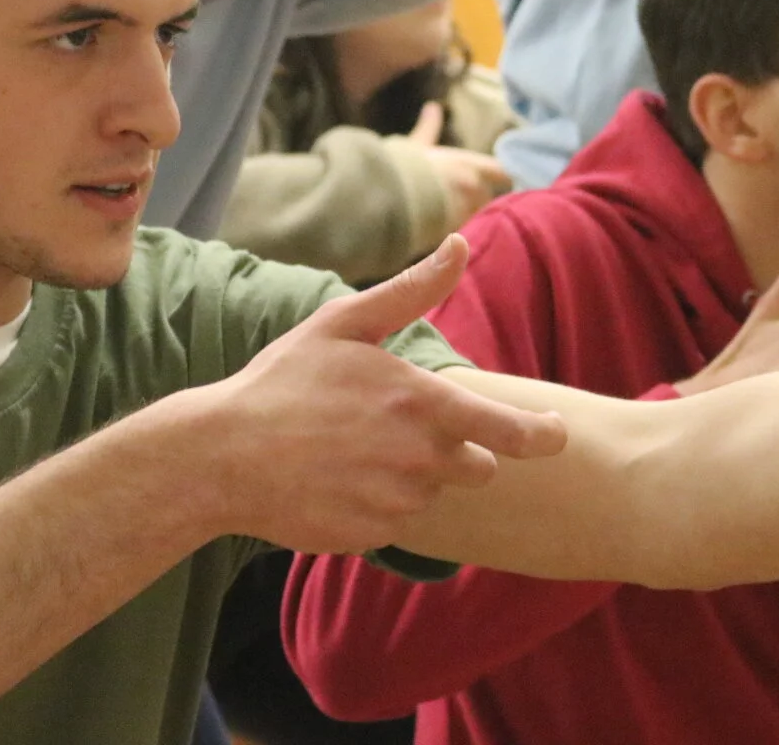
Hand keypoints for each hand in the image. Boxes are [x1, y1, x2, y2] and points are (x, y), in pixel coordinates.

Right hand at [196, 235, 566, 553]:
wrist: (221, 456)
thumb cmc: (284, 381)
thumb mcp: (345, 323)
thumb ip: (413, 290)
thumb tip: (461, 244)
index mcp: (420, 402)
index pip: (510, 430)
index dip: (541, 435)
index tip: (557, 434)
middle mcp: (419, 459)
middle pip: (478, 466)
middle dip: (459, 450)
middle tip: (400, 428)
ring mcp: (395, 502)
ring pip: (433, 493)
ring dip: (411, 476)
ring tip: (352, 450)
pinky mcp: (371, 536)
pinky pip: (395, 520)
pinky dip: (377, 503)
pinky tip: (336, 479)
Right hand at [408, 101, 511, 227]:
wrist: (385, 198)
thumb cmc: (400, 167)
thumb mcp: (415, 145)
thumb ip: (428, 128)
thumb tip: (432, 107)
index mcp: (470, 165)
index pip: (501, 170)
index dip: (504, 174)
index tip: (505, 177)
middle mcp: (474, 190)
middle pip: (487, 197)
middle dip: (478, 199)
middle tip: (461, 199)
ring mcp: (466, 215)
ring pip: (475, 218)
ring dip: (467, 217)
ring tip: (448, 218)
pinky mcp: (454, 237)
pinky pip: (461, 236)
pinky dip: (455, 237)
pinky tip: (439, 235)